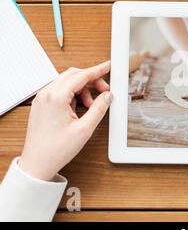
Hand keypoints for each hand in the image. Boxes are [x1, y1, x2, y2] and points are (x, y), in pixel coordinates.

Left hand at [18, 61, 112, 180]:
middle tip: (105, 90)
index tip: (108, 66)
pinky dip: (73, 94)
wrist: (37, 164)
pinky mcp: (41, 105)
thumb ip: (98, 109)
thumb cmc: (56, 150)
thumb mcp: (84, 129)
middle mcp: (46, 94)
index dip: (98, 70)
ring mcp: (42, 99)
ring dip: (82, 88)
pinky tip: (79, 108)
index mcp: (55, 97)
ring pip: (67, 82)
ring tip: (91, 105)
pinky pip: (60, 90)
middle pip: (73, 75)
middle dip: (91, 79)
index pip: (81, 76)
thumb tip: (107, 96)